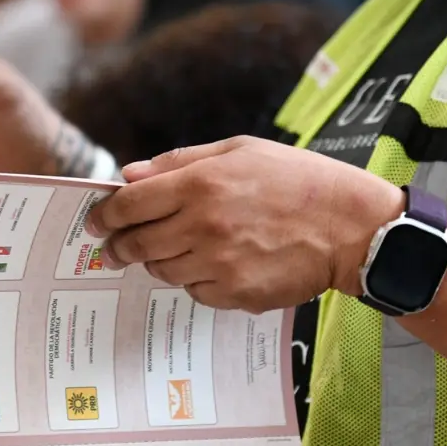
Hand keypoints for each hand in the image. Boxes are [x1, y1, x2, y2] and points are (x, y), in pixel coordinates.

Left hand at [86, 136, 404, 312]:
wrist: (349, 227)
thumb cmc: (297, 181)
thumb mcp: (239, 151)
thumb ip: (180, 162)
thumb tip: (130, 174)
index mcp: (200, 184)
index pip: (129, 204)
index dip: (104, 215)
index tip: (97, 221)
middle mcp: (202, 226)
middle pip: (136, 243)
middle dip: (118, 246)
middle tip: (114, 247)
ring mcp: (217, 264)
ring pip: (162, 270)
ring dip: (160, 260)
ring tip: (182, 248)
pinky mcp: (234, 294)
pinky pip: (194, 291)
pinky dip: (196, 279)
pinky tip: (218, 263)